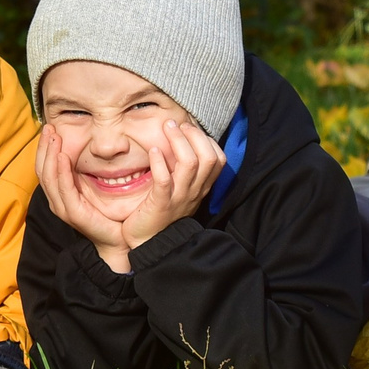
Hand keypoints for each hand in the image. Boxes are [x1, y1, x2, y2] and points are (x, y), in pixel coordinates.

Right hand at [36, 126, 132, 270]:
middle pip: (42, 170)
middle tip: (49, 128)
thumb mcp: (91, 189)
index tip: (49, 128)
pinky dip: (61, 171)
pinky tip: (63, 156)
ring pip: (49, 177)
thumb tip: (82, 151)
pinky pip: (64, 188)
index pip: (45, 167)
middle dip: (44, 147)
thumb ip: (83, 174)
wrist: (117, 239)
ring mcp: (63, 208)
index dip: (44, 148)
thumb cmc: (106, 215)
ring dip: (50, 155)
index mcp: (59, 194)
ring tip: (54, 137)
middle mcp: (56, 201)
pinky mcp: (73, 213)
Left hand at [118, 118, 225, 260]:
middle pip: (208, 157)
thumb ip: (186, 172)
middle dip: (194, 135)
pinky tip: (153, 151)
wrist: (150, 245)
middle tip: (176, 124)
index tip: (190, 128)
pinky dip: (159, 162)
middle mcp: (194, 191)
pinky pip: (164, 180)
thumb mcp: (182, 191)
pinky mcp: (161, 203)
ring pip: (190, 163)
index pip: (218, 159)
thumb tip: (182, 142)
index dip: (207, 139)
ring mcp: (179, 197)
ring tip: (166, 129)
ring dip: (178, 141)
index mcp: (201, 187)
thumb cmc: (163, 213)